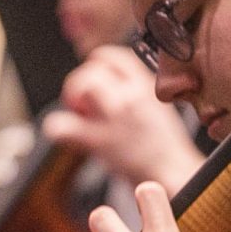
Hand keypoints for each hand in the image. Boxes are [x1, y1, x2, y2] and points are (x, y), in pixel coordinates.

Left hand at [41, 45, 202, 192]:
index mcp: (145, 87)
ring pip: (83, 86)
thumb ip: (137, 93)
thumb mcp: (159, 108)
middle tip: (81, 103)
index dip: (97, 66)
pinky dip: (56, 128)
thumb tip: (112, 85)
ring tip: (79, 116)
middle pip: (93, 70)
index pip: (114, 58)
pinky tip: (65, 134)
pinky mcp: (99, 142)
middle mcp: (130, 96)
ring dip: (72, 97)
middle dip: (80, 83)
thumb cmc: (165, 148)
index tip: (95, 80)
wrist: (173, 173)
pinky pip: (63, 125)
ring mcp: (115, 117)